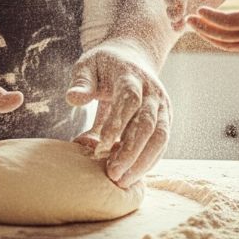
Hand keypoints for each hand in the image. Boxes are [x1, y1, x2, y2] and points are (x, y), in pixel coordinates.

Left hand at [66, 38, 170, 187]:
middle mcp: (152, 91)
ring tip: (123, 181)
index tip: (100, 147)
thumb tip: (73, 99)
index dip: (117, 123)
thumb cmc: (103, 65)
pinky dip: (149, 161)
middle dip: (131, 151)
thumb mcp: (88, 66)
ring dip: (143, 162)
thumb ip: (81, 83)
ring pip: (160, 137)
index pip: (129, 100)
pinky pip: (161, 144)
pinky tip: (132, 175)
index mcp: (131, 75)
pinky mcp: (166, 119)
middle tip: (113, 174)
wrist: (132, 57)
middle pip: (147, 123)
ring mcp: (162, 106)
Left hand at [187, 0, 238, 48]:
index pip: (227, 22)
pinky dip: (218, 41)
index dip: (210, 17)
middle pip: (223, 36)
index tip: (198, 9)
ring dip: (208, 36)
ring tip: (193, 25)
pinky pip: (232, 46)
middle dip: (203, 28)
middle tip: (187, 19)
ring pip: (226, 44)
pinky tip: (207, 32)